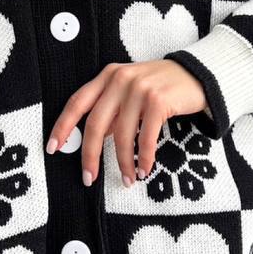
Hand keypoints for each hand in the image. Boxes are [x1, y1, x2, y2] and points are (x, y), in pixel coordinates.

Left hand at [47, 59, 208, 186]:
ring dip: (123, 162)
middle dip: (90, 155)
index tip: (53, 149)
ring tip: (128, 179)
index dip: (62, 127)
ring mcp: (140, 89)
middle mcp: (120, 79)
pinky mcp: (159, 101)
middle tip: (88, 177)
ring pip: (122, 135)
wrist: (199, 74)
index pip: (77, 103)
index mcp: (108, 76)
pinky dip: (144, 158)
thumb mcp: (132, 90)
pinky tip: (144, 169)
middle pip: (95, 124)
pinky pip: (146, 138)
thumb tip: (94, 140)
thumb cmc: (163, 86)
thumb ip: (112, 109)